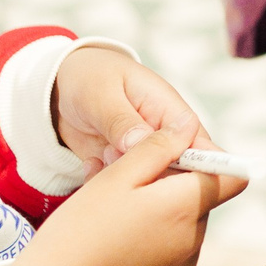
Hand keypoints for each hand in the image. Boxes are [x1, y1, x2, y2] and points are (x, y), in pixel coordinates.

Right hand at [0, 127, 241, 265]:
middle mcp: (194, 240)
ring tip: (118, 220)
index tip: (177, 159)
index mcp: (186, 208)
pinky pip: (172, 256)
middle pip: (202, 201)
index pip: (232, 177)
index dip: (209, 162)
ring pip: (185, 227)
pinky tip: (118, 247)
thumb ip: (158, 147)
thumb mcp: (117, 176)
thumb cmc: (80, 233)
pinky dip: (154, 246)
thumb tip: (188, 127)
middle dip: (174, 189)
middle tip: (129, 190)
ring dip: (163, 218)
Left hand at [51, 47, 211, 177]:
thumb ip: (121, 120)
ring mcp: (143, 154)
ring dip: (123, 179)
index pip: (198, 143)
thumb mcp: (101, 94)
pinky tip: (90, 166)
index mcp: (168, 110)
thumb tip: (140, 144)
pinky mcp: (123, 167)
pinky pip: (122, 187)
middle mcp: (162, 136)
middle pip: (179, 171)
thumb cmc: (91, 78)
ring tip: (101, 155)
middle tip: (116, 159)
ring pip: (148, 184)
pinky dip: (105, 184)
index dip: (201, 166)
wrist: (64, 85)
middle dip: (151, 178)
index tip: (184, 185)